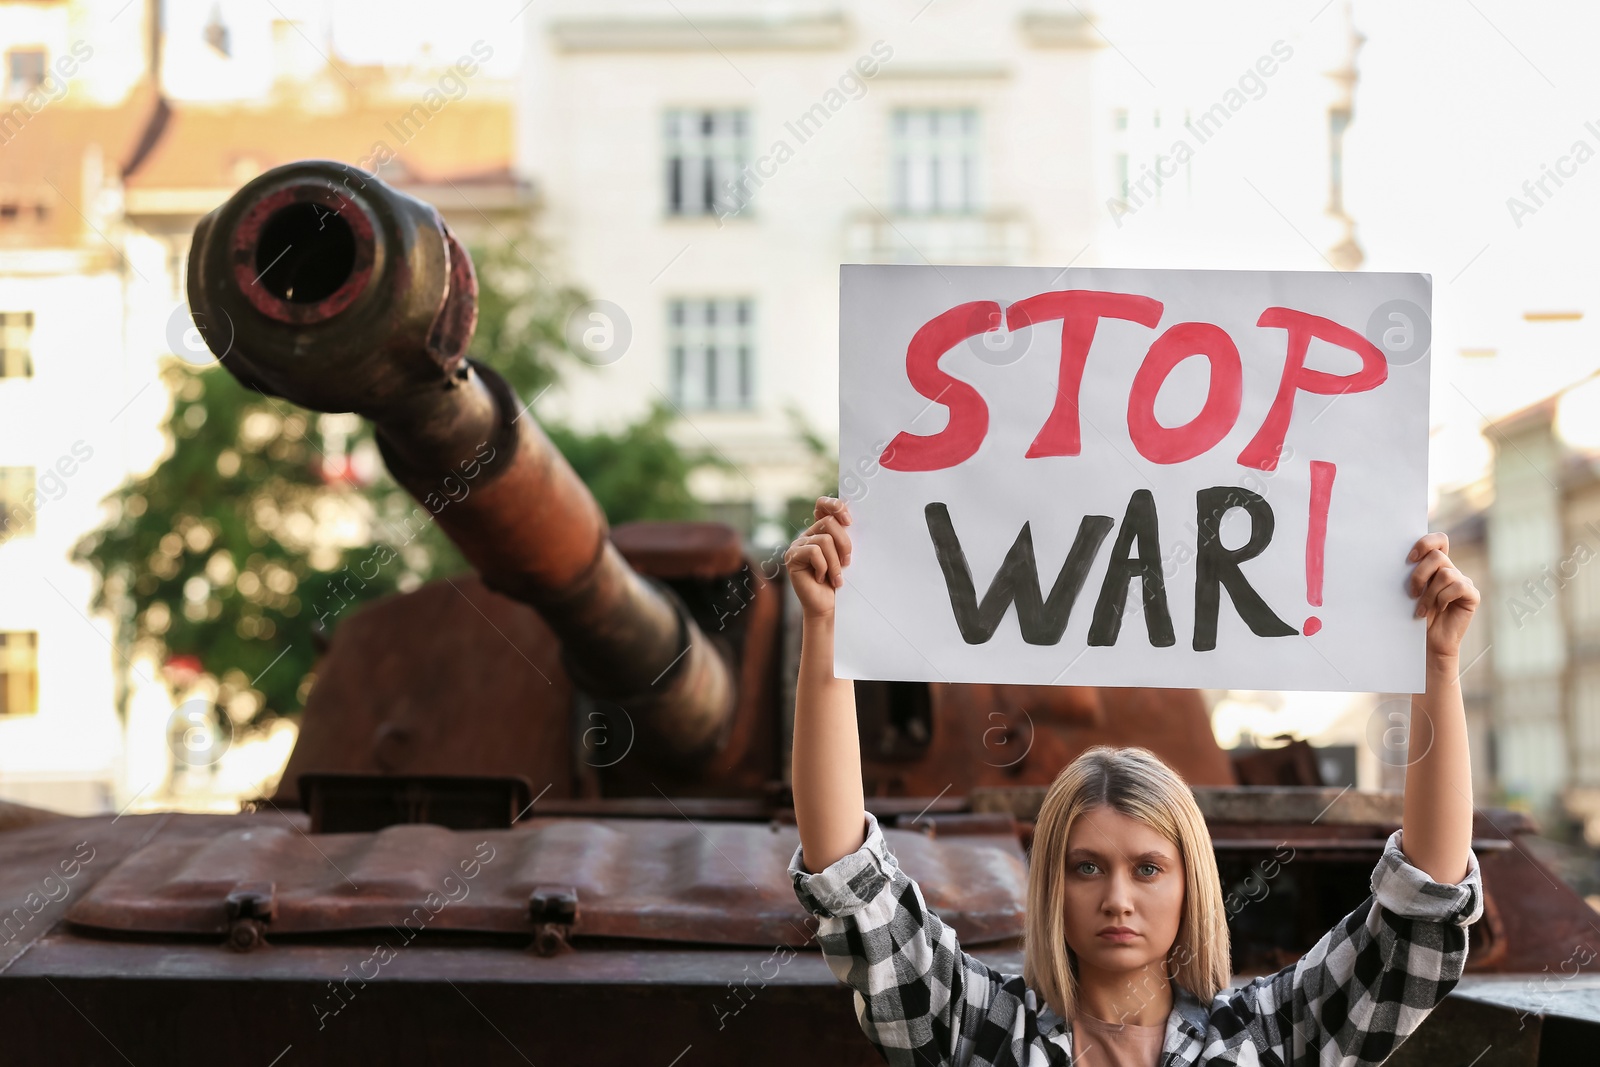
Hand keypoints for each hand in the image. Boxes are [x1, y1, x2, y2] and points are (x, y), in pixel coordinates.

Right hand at [784, 496, 852, 620]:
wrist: (825, 605)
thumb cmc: (837, 581)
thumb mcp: (844, 555)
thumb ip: (844, 537)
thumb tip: (850, 520)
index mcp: (820, 530)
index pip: (822, 505)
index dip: (835, 506)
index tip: (849, 521)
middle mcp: (807, 534)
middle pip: (829, 523)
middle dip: (844, 544)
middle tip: (847, 563)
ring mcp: (798, 544)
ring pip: (824, 540)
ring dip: (835, 563)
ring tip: (836, 578)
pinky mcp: (792, 556)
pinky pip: (814, 552)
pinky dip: (823, 568)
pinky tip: (820, 579)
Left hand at [1406, 532, 1478, 659]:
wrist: (1428, 642)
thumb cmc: (1415, 616)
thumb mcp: (1410, 591)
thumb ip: (1412, 573)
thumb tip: (1399, 557)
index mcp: (1436, 566)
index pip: (1439, 540)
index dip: (1425, 543)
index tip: (1408, 559)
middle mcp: (1452, 570)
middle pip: (1438, 556)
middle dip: (1419, 574)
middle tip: (1411, 593)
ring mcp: (1463, 582)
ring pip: (1445, 574)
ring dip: (1429, 593)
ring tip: (1421, 609)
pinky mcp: (1472, 595)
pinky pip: (1459, 586)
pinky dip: (1444, 598)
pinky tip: (1439, 609)